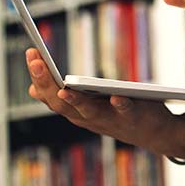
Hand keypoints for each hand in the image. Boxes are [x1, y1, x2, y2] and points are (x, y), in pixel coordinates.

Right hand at [25, 48, 175, 152]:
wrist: (153, 133)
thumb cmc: (116, 114)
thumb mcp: (86, 106)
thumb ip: (63, 98)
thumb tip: (32, 88)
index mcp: (75, 112)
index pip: (50, 95)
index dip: (38, 76)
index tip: (31, 52)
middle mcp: (87, 118)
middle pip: (62, 103)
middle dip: (47, 83)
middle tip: (36, 61)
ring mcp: (109, 120)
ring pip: (88, 112)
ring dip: (76, 101)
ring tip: (64, 89)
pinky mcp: (132, 117)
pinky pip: (125, 111)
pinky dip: (120, 104)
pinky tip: (116, 96)